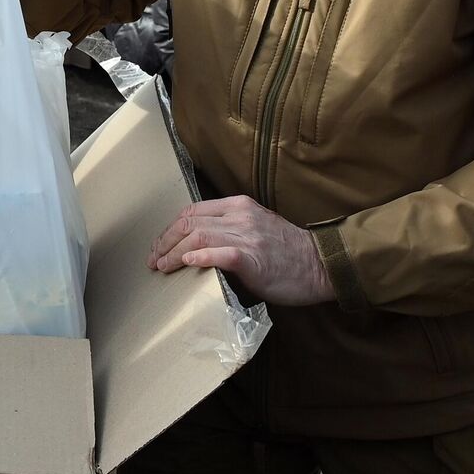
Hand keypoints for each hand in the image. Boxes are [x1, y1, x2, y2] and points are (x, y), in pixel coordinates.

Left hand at [148, 196, 333, 306]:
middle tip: (154, 260)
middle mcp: (240, 216)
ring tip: (163, 266)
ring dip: (173, 253)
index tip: (159, 246)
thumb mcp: (258, 228)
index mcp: (240, 206)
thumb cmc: (289, 252)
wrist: (319, 264)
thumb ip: (231, 229)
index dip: (170, 229)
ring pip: (197, 236)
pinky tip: (186, 265)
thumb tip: (199, 245)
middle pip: (189, 222)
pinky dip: (198, 257)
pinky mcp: (252, 258)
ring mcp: (246, 236)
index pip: (193, 211)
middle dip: (164, 241)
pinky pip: (218, 253)